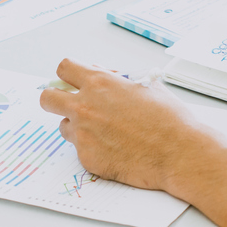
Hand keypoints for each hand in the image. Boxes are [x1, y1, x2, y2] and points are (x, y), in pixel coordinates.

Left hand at [38, 60, 226, 192]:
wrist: (179, 153)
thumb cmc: (169, 120)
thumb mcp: (146, 86)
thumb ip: (117, 81)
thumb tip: (104, 78)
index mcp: (99, 83)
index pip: (64, 68)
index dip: (68, 75)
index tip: (72, 82)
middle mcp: (85, 106)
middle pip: (47, 98)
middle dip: (55, 100)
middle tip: (70, 106)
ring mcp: (83, 134)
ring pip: (64, 126)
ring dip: (78, 127)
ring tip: (105, 132)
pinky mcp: (86, 157)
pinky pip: (80, 150)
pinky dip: (94, 149)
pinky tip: (116, 150)